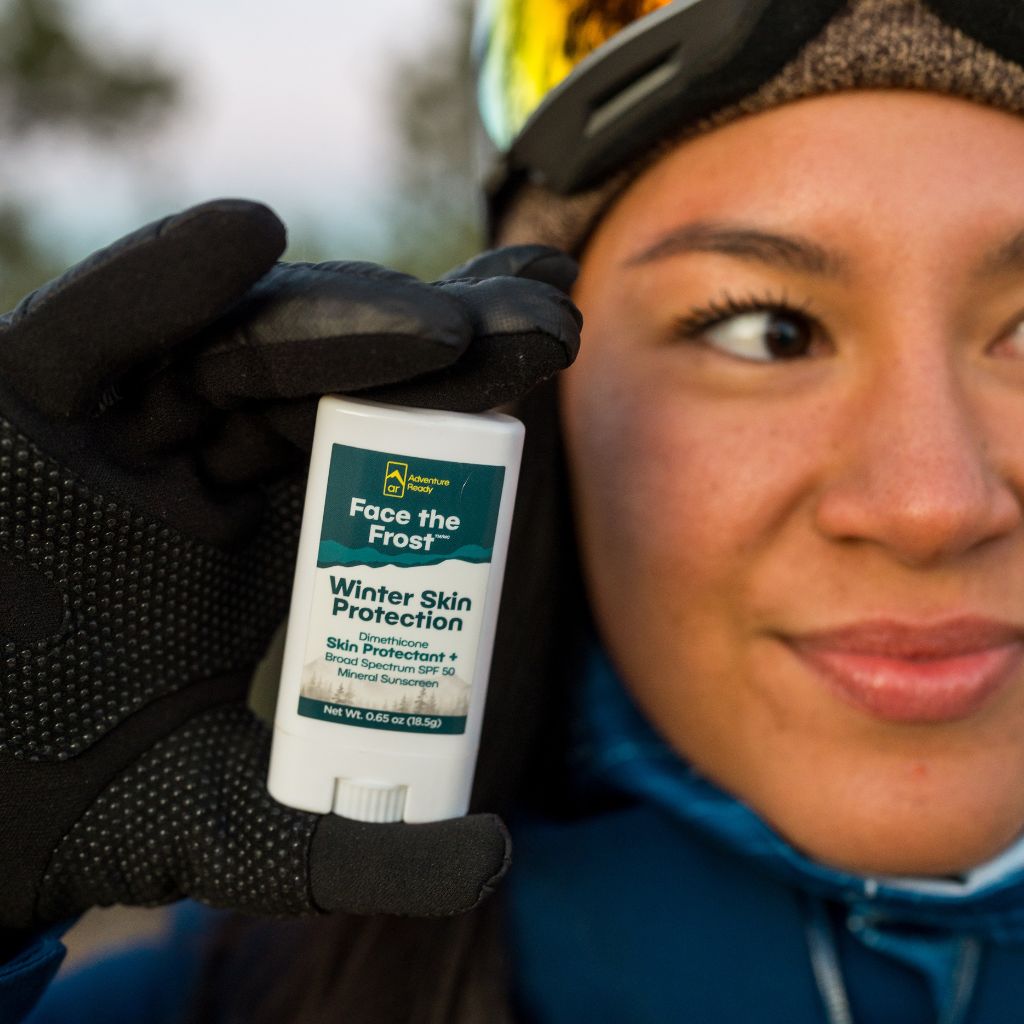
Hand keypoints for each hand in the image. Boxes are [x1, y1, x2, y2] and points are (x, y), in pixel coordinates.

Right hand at [0, 199, 580, 928]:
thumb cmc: (86, 809)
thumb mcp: (243, 829)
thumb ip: (361, 850)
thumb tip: (498, 859)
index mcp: (264, 538)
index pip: (376, 445)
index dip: (461, 397)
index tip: (551, 354)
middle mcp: (200, 468)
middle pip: (326, 375)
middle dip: (435, 339)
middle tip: (544, 313)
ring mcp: (115, 437)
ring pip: (235, 347)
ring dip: (343, 319)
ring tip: (448, 321)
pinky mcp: (17, 416)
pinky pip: (89, 335)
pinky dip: (154, 284)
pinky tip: (248, 237)